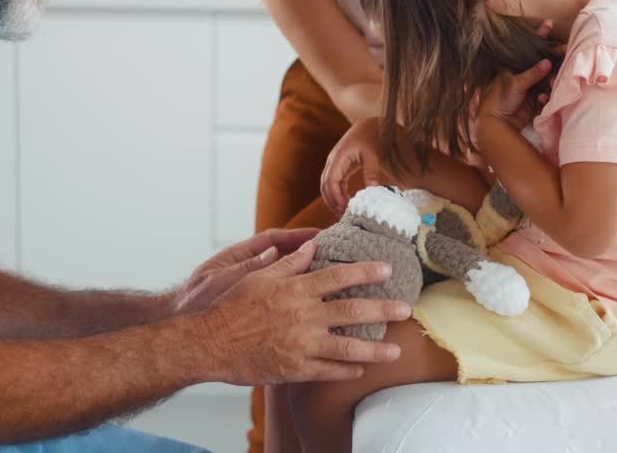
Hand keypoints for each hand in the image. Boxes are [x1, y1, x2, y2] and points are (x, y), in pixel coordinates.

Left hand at [169, 228, 319, 316]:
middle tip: (335, 248)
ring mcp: (254, 286)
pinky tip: (318, 301)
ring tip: (334, 273)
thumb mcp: (220, 282)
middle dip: (307, 250)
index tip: (319, 233)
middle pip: (284, 254)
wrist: (185, 330)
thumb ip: (247, 268)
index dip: (296, 234)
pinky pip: (282, 295)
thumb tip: (274, 251)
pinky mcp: (257, 305)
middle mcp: (249, 268)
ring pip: (285, 275)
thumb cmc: (196, 302)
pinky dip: (298, 293)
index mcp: (239, 257)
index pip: (273, 239)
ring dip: (306, 271)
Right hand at [199, 240, 409, 385]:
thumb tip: (312, 245)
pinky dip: (347, 370)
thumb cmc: (232, 307)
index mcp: (296, 290)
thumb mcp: (258, 277)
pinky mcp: (296, 369)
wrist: (210, 342)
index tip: (387, 268)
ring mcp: (302, 345)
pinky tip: (361, 369)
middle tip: (406, 309)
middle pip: (352, 311)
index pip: (339, 276)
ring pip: (348, 347)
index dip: (365, 271)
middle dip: (383, 310)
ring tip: (395, 351)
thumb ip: (288, 263)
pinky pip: (329, 371)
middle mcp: (304, 317)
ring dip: (375, 349)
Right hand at [320, 118, 385, 214]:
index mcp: (339, 157)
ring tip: (343, 212)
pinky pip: (335, 181)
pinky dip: (338, 193)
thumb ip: (372, 172)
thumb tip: (372, 191)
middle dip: (331, 201)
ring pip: (327, 184)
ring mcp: (335, 162)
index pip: (330, 181)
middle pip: (325, 185)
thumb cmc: (373, 137)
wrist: (372, 124)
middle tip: (342, 216)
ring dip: (333, 198)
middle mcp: (333, 160)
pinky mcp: (341, 165)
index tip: (344, 209)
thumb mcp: (374, 154)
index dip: (335, 197)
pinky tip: (346, 202)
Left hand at [478, 59, 553, 130]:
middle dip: (548, 77)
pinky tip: (542, 99)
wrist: (498, 122)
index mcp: (514, 71)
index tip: (554, 60)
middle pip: (540, 75)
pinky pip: (543, 98)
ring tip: (551, 87)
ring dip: (548, 87)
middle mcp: (522, 80)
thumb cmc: (501, 99)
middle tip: (553, 79)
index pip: (531, 62)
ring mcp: (528, 91)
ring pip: (543, 87)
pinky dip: (544, 98)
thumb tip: (548, 62)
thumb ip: (533, 73)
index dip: (542, 62)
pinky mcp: (533, 103)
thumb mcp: (516, 84)